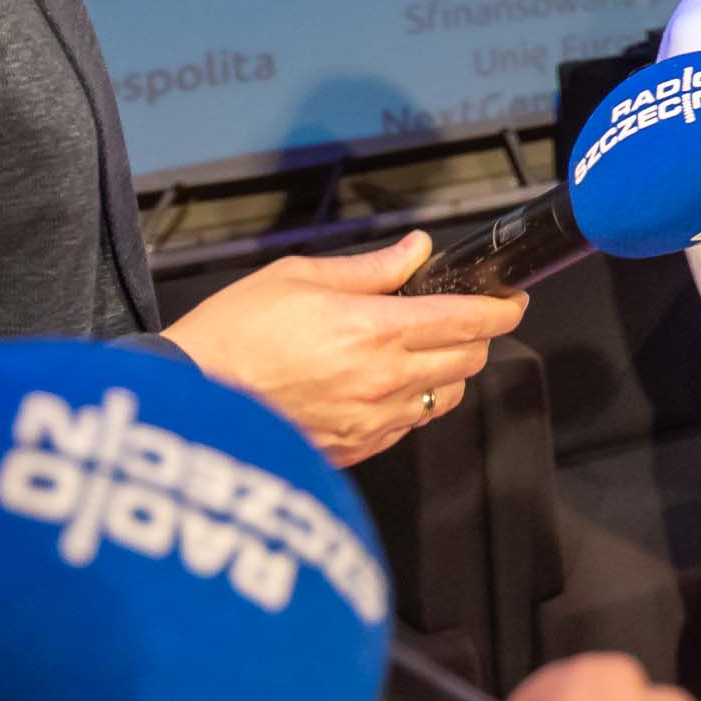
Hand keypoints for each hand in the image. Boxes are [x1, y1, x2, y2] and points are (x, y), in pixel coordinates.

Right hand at [161, 232, 526, 467]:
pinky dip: (413, 403)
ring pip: (444, 397)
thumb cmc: (232, 334)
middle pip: (468, 360)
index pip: (466, 321)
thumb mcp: (298, 277)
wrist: (188, 397)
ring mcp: (369, 422)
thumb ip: (370, 268)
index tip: (512, 299)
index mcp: (375, 331)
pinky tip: (390, 385)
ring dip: (449, 371)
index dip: (501, 308)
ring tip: (427, 350)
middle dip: (479, 336)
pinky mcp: (352, 449)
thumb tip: (415, 250)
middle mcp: (382, 381)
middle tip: (467, 318)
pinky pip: (407, 427)